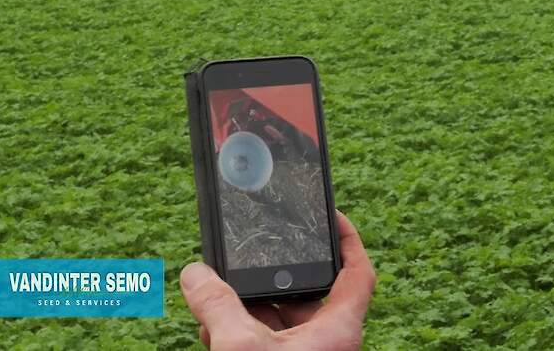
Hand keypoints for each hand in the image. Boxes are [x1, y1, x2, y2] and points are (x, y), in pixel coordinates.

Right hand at [180, 211, 375, 349]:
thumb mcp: (239, 349)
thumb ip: (217, 308)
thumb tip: (195, 274)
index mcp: (339, 330)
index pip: (359, 272)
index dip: (349, 240)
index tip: (332, 216)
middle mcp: (329, 344)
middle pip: (307, 296)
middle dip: (273, 281)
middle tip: (248, 260)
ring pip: (281, 323)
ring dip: (248, 309)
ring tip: (216, 297)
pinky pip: (267, 345)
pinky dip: (243, 334)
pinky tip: (213, 330)